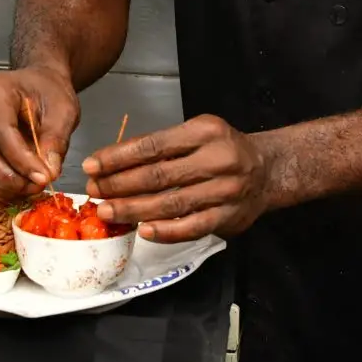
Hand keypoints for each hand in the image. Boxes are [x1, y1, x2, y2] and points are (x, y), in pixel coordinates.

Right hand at [0, 66, 79, 200]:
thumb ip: (56, 139)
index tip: (43, 177)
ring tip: (27, 189)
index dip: (21, 159)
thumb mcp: (63, 110)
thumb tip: (49, 173)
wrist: (38, 86)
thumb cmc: (49, 93)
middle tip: (34, 186)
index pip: (0, 130)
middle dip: (6, 177)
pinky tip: (13, 189)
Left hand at [82, 114, 269, 243]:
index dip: (119, 157)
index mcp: (205, 131)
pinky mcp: (228, 217)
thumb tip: (116, 162)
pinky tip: (143, 230)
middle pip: (159, 175)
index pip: (153, 145)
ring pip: (171, 203)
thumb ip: (164, 146)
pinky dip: (165, 230)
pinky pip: (192, 227)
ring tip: (108, 211)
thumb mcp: (197, 132)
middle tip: (94, 191)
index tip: (93, 165)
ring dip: (134, 209)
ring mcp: (225, 191)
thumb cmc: (223, 148)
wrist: (268, 169)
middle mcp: (217, 159)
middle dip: (120, 184)